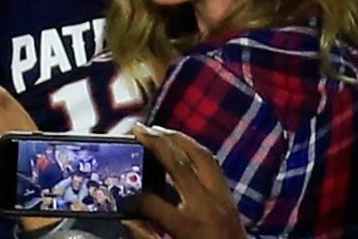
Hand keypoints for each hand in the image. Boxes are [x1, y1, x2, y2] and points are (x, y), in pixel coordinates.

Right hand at [122, 124, 246, 238]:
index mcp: (188, 226)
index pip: (152, 203)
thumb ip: (147, 238)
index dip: (135, 200)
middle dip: (156, 142)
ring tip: (158, 130)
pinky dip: (195, 150)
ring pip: (201, 155)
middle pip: (179, 164)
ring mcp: (222, 199)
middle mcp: (207, 206)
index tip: (126, 201)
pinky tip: (182, 145)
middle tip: (138, 129)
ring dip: (178, 138)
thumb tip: (128, 219)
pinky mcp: (231, 198)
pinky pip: (213, 164)